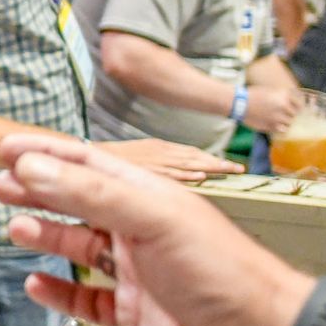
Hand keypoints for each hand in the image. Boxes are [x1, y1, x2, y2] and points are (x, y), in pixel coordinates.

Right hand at [0, 134, 311, 325]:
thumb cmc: (224, 274)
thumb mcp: (153, 218)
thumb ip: (89, 194)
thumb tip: (35, 169)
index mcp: (150, 199)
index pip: (89, 165)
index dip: (47, 154)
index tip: (8, 148)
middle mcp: (143, 233)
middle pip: (79, 204)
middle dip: (39, 192)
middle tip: (1, 186)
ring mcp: (138, 275)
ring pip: (81, 250)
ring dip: (47, 236)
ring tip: (16, 227)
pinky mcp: (134, 317)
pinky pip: (87, 300)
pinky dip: (60, 293)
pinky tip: (38, 285)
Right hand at [99, 138, 242, 181]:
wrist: (87, 153)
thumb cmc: (112, 158)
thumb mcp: (139, 155)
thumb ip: (158, 164)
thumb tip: (176, 173)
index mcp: (160, 149)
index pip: (192, 153)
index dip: (211, 159)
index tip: (229, 165)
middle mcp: (162, 153)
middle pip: (195, 157)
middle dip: (218, 163)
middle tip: (239, 169)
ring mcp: (155, 162)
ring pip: (188, 163)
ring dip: (210, 167)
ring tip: (230, 171)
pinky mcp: (146, 171)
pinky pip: (170, 173)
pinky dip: (186, 174)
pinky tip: (200, 177)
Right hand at [241, 85, 301, 134]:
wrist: (239, 103)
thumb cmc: (253, 95)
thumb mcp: (271, 90)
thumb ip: (283, 96)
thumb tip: (293, 103)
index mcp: (284, 95)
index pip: (300, 105)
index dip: (298, 108)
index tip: (296, 110)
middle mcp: (283, 106)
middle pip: (296, 115)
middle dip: (292, 116)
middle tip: (286, 116)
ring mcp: (278, 117)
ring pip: (290, 123)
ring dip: (286, 123)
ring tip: (280, 121)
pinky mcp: (271, 126)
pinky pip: (282, 131)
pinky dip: (281, 129)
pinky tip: (276, 126)